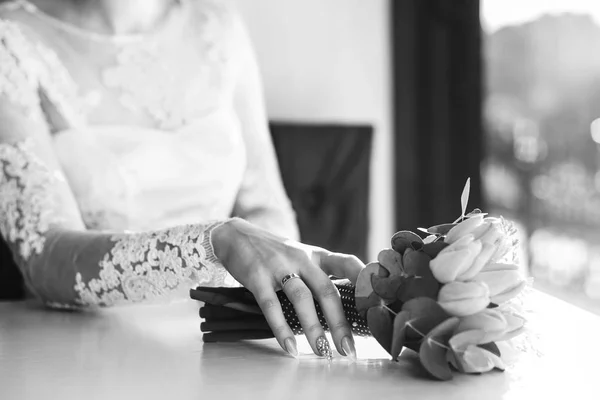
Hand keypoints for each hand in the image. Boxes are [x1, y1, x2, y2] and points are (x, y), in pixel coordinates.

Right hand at [211, 218, 364, 358]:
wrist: (237, 235)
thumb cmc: (275, 253)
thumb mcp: (302, 257)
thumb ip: (321, 274)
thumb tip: (348, 304)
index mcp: (317, 255)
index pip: (347, 262)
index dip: (364, 280)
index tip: (378, 303)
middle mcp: (301, 258)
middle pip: (327, 290)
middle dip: (340, 322)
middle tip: (348, 349)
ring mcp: (279, 266)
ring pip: (301, 298)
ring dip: (313, 328)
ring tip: (322, 352)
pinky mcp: (257, 277)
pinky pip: (271, 306)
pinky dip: (282, 329)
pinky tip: (290, 348)